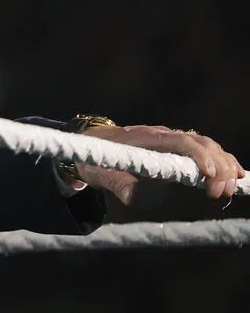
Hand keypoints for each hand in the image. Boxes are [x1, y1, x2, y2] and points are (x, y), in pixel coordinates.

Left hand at [76, 125, 244, 204]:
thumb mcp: (104, 177)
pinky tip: (238, 177)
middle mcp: (164, 134)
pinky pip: (208, 151)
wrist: (94, 145)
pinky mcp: (179, 147)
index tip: (209, 174)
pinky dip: (225, 162)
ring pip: (209, 145)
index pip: (181, 141)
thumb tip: (143, 194)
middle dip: (218, 166)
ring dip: (225, 166)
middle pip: (202, 142)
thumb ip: (123, 187)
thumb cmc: (98, 162)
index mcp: (146, 138)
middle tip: (219, 193)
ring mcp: (174, 138)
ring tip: (230, 190)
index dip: (199, 155)